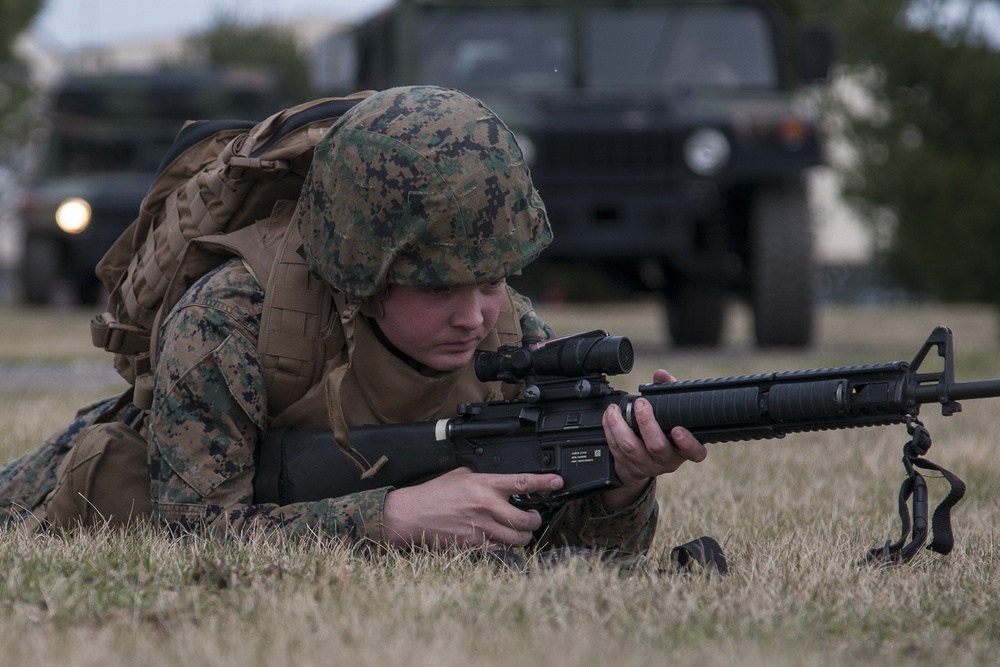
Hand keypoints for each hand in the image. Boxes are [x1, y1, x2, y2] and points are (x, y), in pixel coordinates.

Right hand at [382, 467, 563, 549]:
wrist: (412, 514)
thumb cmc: (435, 493)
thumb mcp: (462, 475)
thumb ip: (485, 477)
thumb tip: (505, 479)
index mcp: (484, 485)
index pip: (522, 482)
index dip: (544, 481)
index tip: (558, 481)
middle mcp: (485, 506)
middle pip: (526, 519)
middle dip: (537, 520)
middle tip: (535, 517)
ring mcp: (480, 528)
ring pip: (517, 538)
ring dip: (525, 536)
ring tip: (522, 530)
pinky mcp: (473, 545)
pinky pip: (501, 550)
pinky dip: (506, 547)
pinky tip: (503, 540)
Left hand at [600, 369, 706, 509]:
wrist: (646, 460)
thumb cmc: (664, 431)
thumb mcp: (671, 413)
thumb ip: (669, 391)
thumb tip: (661, 374)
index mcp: (684, 450)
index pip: (695, 452)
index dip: (688, 443)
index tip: (678, 429)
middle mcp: (667, 461)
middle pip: (657, 446)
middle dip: (646, 423)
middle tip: (640, 403)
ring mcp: (647, 466)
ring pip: (631, 448)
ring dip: (619, 426)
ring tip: (614, 409)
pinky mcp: (628, 467)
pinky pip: (616, 450)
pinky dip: (609, 431)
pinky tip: (608, 417)